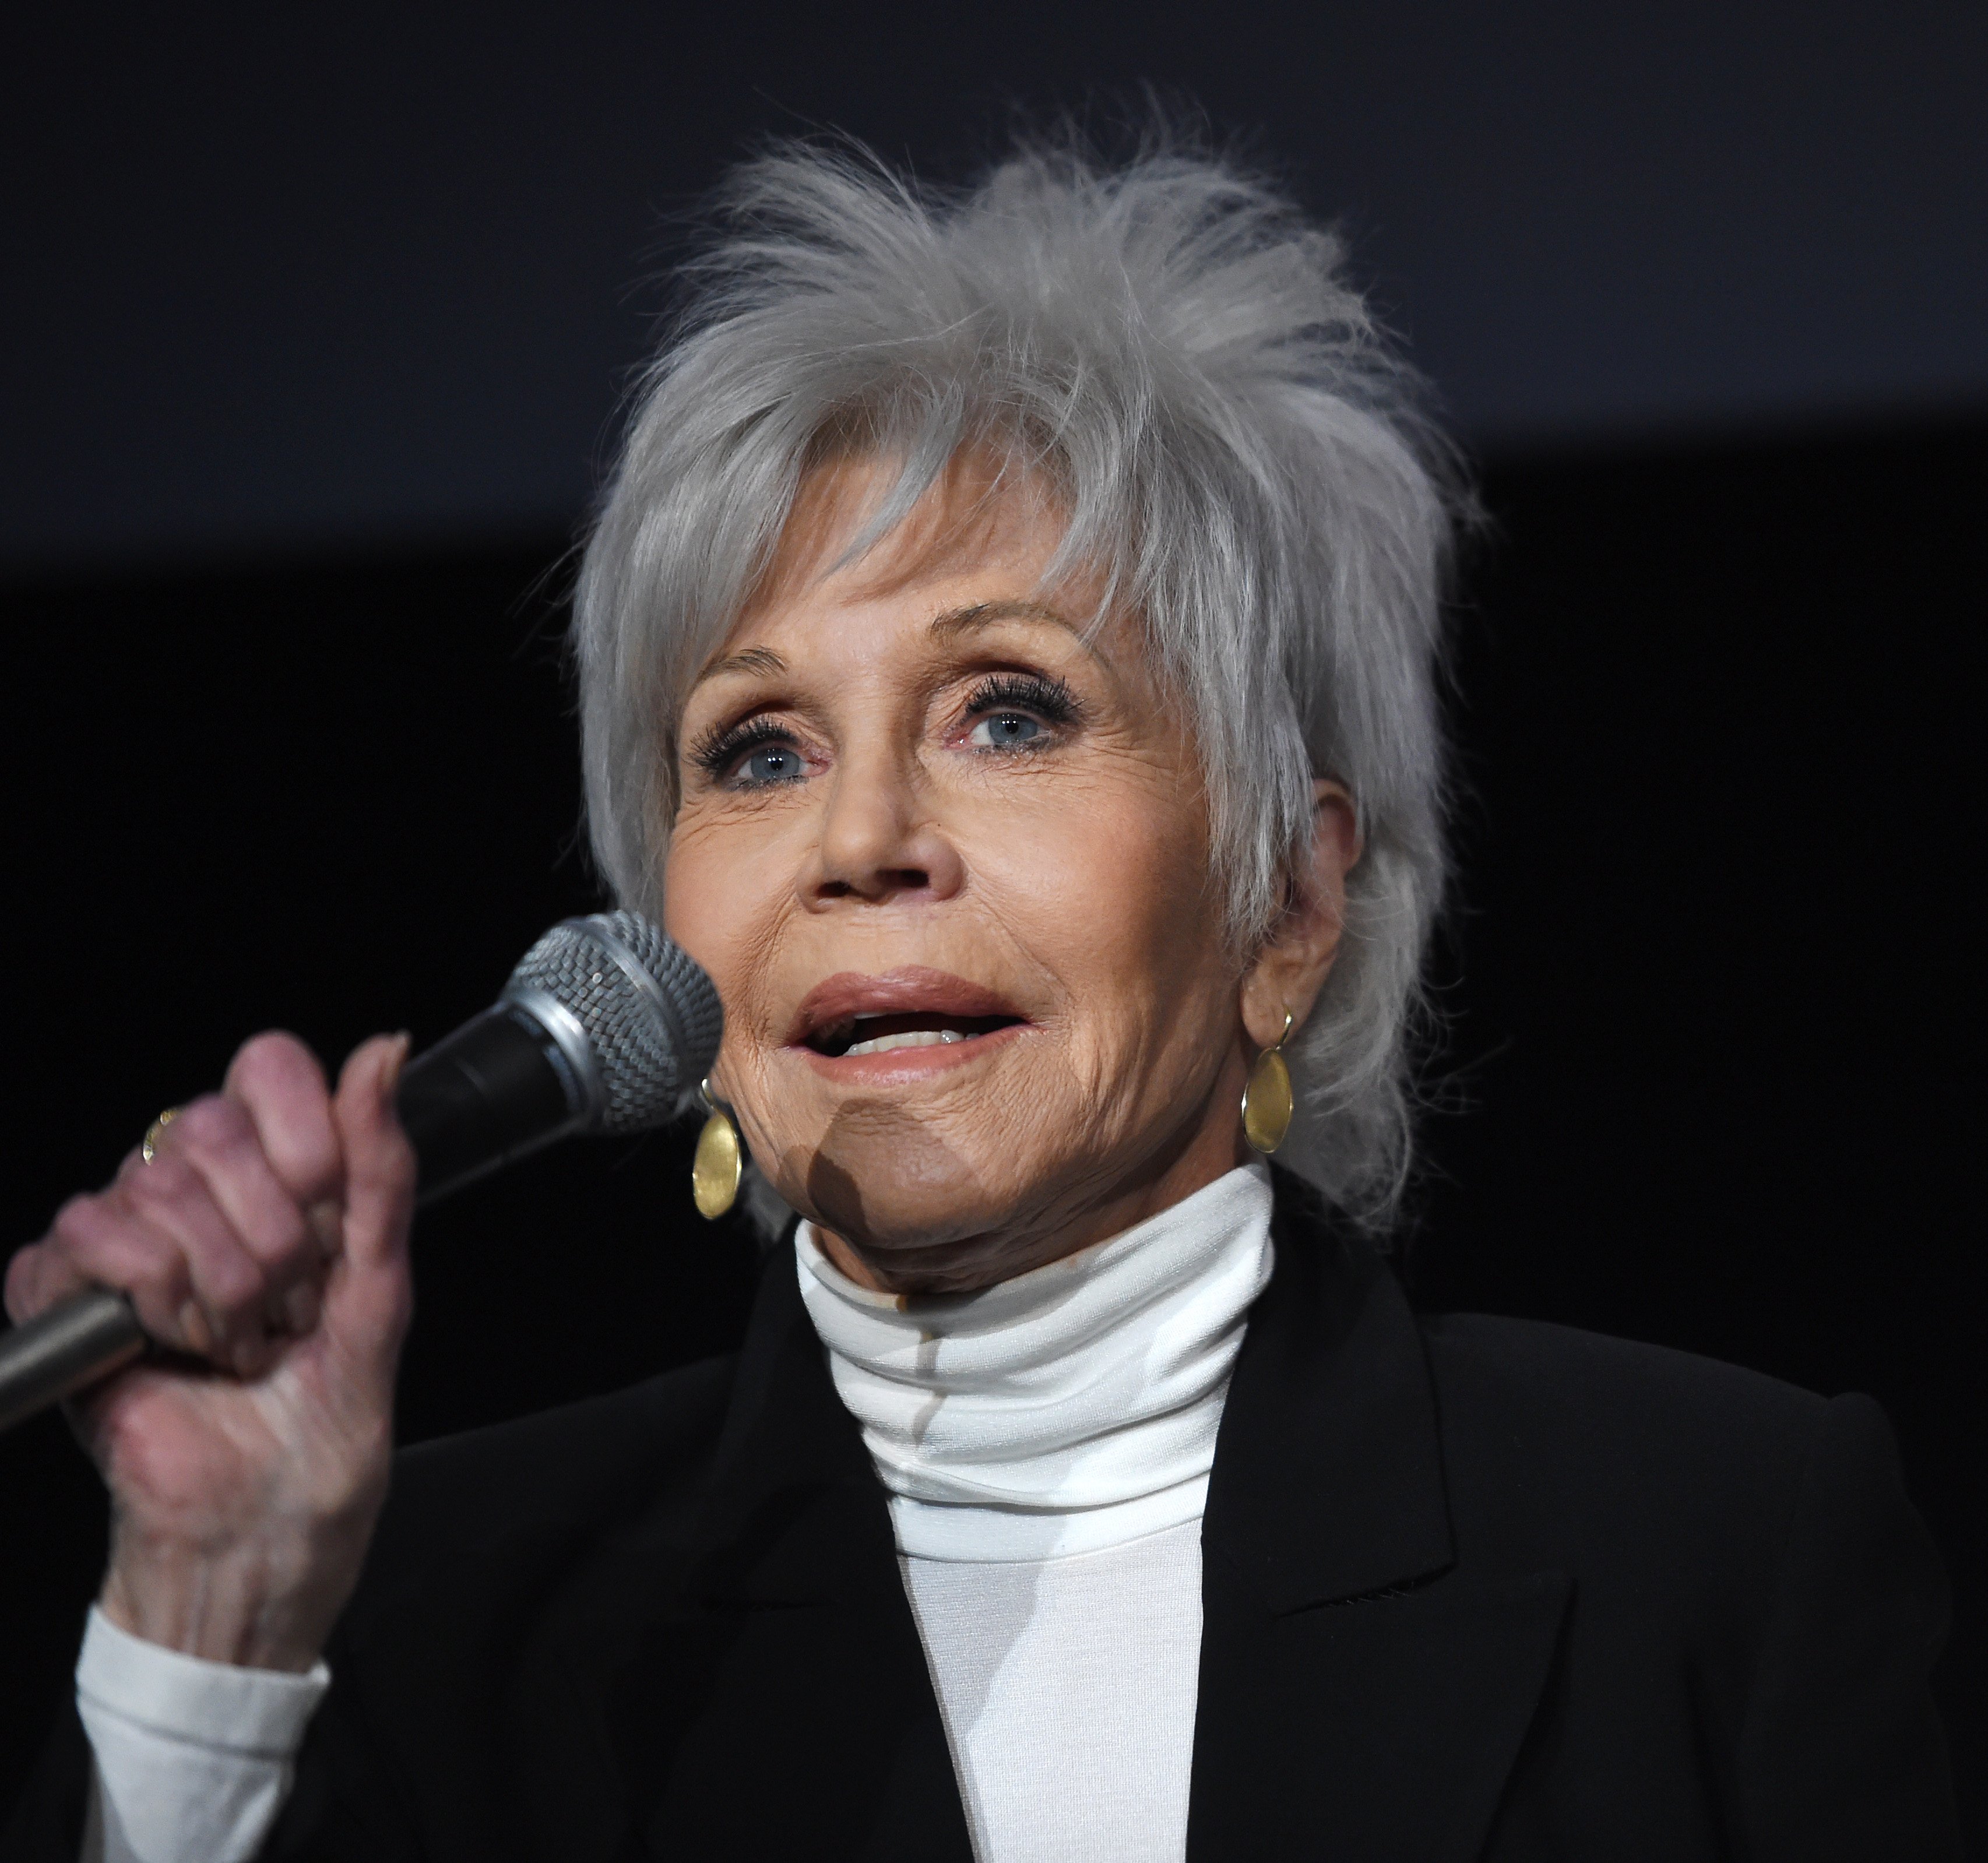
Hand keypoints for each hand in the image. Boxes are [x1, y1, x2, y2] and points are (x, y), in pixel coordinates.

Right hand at [3, 1031, 415, 1671]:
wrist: (260, 1527)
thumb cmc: (321, 1426)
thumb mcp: (379, 1286)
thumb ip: (382, 1168)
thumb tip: (383, 1052)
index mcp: (278, 1179)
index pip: (268, 1067)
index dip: (302, 1136)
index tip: (324, 1215)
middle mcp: (197, 1194)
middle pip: (209, 1125)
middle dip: (268, 1235)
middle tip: (283, 1308)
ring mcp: (125, 1240)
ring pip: (151, 1185)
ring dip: (216, 1284)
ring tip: (235, 1342)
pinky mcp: (63, 1294)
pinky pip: (83, 1237)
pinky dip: (147, 1300)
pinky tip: (172, 1347)